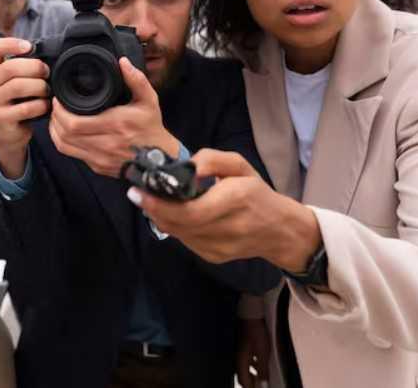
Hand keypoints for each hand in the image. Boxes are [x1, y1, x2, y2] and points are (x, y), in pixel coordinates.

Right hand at [0, 38, 50, 178]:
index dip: (9, 43)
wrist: (9, 135)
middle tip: (47, 73)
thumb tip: (48, 55)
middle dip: (34, 67)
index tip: (29, 46)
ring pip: (17, 86)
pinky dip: (40, 105)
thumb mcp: (17, 83)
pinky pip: (25, 108)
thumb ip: (25, 69)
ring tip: (47, 91)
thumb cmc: (18, 104)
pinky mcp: (0, 118)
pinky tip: (44, 106)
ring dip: (39, 87)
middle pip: (9, 67)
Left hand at [48, 57, 177, 177]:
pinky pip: (72, 155)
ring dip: (55, 131)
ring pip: (64, 146)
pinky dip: (63, 142)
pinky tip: (65, 132)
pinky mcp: (97, 166)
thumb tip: (122, 62)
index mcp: (115, 125)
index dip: (60, 112)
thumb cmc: (151, 128)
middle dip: (55, 119)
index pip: (74, 123)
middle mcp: (105, 144)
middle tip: (55, 107)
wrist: (160, 159)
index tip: (58, 100)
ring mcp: (100, 158)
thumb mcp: (148, 100)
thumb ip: (136, 79)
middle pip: (65, 135)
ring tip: (57, 118)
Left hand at [127, 149, 321, 269]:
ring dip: (160, 217)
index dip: (161, 204)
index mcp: (236, 200)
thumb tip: (185, 167)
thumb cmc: (257, 193)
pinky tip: (171, 214)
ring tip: (150, 201)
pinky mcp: (214, 257)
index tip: (140, 191)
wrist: (280, 231)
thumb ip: (211, 160)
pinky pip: (185, 241)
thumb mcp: (240, 166)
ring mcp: (220, 248)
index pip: (190, 210)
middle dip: (153, 209)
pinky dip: (174, 227)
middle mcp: (228, 228)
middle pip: (179, 224)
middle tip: (136, 195)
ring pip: (178, 234)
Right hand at [237, 318, 269, 387]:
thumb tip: (263, 381)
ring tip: (261, 376)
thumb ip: (262, 368)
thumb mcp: (262, 351)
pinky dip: (251, 364)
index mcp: (240, 361)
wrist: (249, 314)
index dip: (251, 387)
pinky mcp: (240, 345)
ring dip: (252, 373)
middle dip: (251, 382)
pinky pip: (245, 359)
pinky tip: (257, 361)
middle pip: (243, 376)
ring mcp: (237, 351)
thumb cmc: (254, 329)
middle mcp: (237, 358)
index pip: (244, 382)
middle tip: (260, 384)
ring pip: (244, 368)